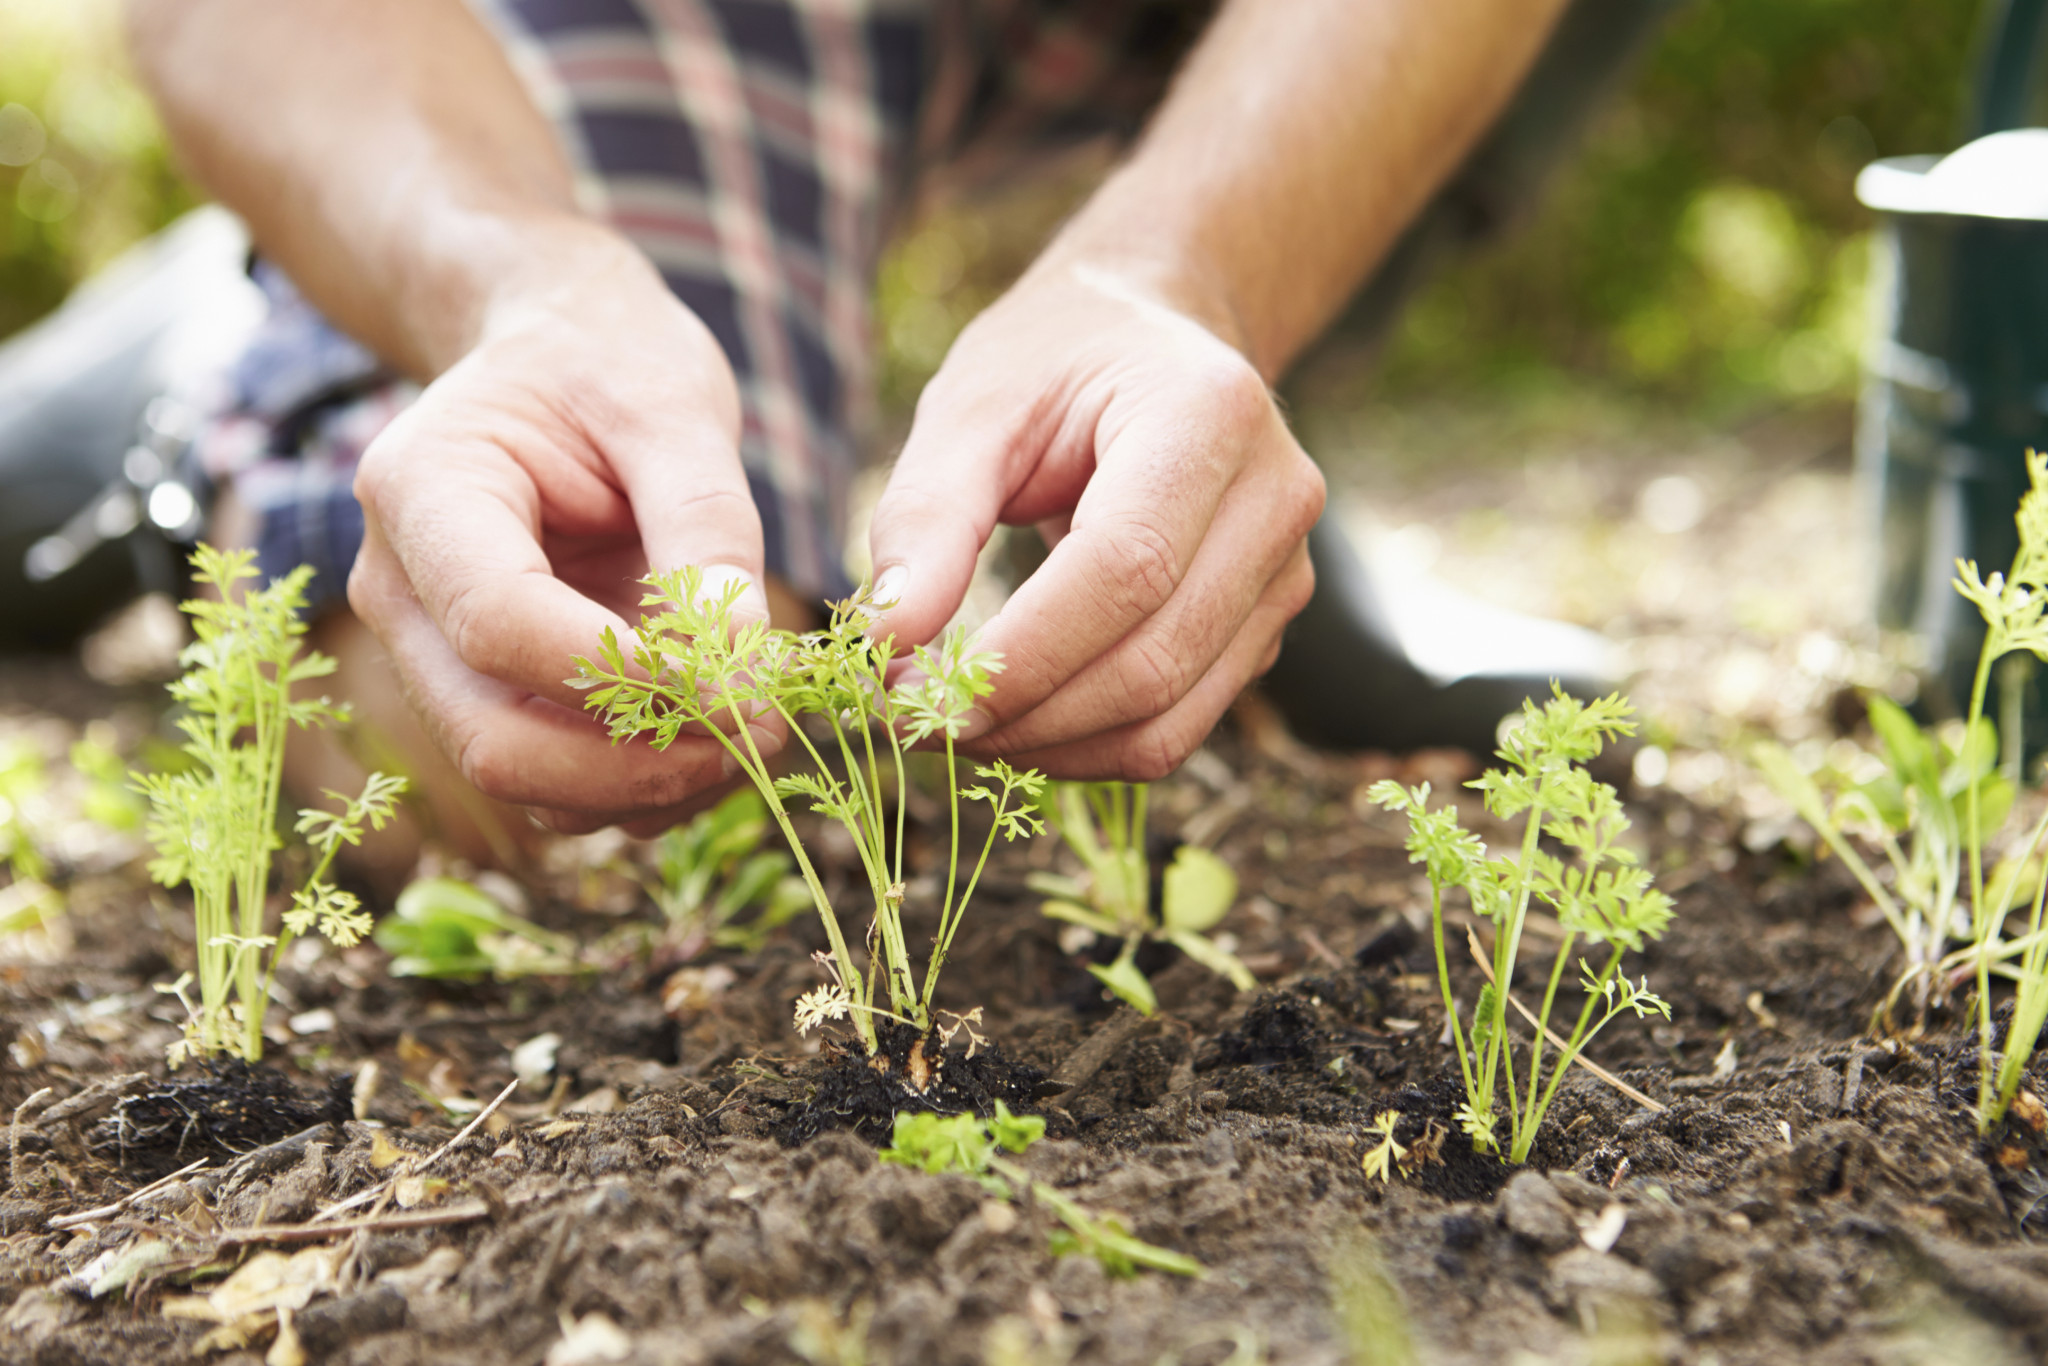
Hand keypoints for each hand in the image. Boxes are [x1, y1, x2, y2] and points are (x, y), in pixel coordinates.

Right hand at [346, 232, 778, 834]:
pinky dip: (641, 788)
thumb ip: (707, 529)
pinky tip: (721, 737)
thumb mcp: (675, 410)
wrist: (567, 357)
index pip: (499, 623)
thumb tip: (739, 664)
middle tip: (762, 734)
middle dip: (635, 762)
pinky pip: (552, 783)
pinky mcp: (487, 696)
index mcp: (420, 489)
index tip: (745, 690)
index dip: (624, 677)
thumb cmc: (613, 364)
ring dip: (646, 789)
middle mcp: (402, 590)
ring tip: (757, 733)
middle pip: (491, 737)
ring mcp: (434, 655)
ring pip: (520, 778)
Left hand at [865, 258, 1324, 779]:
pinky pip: (1175, 727)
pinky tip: (1012, 718)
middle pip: (1151, 662)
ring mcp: (1283, 574)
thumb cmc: (1053, 362)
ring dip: (1046, 747)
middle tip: (911, 719)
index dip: (1020, 655)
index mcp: (1209, 413)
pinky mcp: (1262, 630)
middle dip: (1020, 715)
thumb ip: (926, 516)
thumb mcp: (973, 406)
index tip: (909, 692)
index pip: (1126, 569)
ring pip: (1168, 720)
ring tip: (952, 723)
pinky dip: (1082, 746)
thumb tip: (886, 642)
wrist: (1150, 336)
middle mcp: (1273, 499)